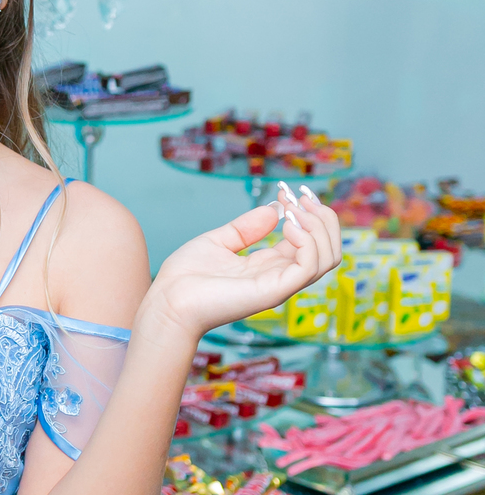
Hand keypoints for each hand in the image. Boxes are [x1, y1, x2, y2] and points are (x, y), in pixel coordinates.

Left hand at [141, 185, 342, 343]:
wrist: (167, 302)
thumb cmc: (185, 278)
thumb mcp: (219, 241)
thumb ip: (246, 228)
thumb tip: (273, 210)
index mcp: (269, 266)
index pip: (309, 241)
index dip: (307, 213)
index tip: (287, 192)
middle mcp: (279, 276)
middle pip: (328, 249)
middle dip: (322, 216)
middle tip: (299, 197)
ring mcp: (280, 285)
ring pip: (328, 258)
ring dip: (318, 226)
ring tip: (294, 211)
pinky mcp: (274, 291)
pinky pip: (310, 266)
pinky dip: (308, 241)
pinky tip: (288, 226)